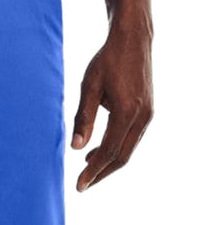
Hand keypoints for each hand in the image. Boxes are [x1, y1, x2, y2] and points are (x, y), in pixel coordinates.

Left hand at [70, 22, 152, 191]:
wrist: (133, 39)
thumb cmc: (107, 59)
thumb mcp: (90, 85)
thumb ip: (84, 117)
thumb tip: (76, 147)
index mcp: (127, 112)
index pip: (109, 151)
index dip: (93, 170)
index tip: (79, 185)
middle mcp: (142, 118)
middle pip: (122, 157)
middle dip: (102, 172)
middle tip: (83, 184)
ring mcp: (148, 115)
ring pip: (128, 148)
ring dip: (109, 160)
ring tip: (88, 165)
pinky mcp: (148, 110)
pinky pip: (132, 137)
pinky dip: (117, 146)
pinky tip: (102, 145)